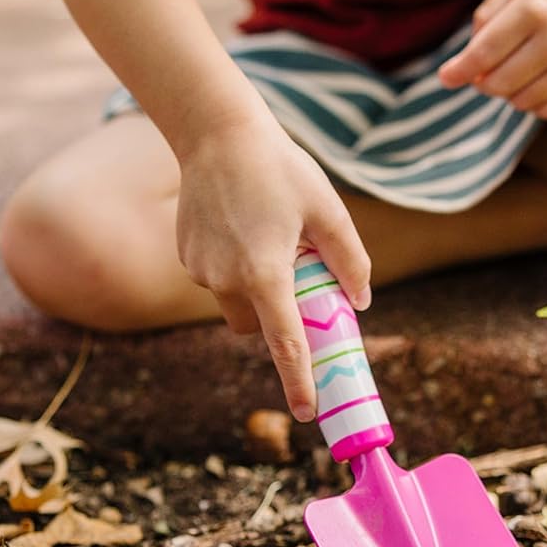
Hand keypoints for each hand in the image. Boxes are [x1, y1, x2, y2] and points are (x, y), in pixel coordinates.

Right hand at [175, 110, 371, 422]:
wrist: (216, 133)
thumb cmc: (279, 168)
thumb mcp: (328, 210)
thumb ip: (350, 260)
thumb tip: (361, 301)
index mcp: (265, 275)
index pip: (285, 344)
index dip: (298, 382)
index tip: (307, 413)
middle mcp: (227, 280)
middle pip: (256, 327)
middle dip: (275, 318)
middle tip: (298, 278)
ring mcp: (201, 270)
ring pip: (235, 301)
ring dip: (254, 287)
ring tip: (265, 232)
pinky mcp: (186, 255)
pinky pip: (216, 277)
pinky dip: (233, 265)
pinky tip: (240, 222)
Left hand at [437, 0, 546, 119]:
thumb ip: (491, 12)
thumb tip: (468, 52)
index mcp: (534, 9)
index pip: (484, 54)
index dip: (459, 70)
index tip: (445, 77)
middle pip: (498, 83)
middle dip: (481, 80)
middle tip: (482, 67)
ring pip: (521, 101)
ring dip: (505, 92)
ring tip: (509, 70)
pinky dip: (530, 102)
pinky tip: (531, 81)